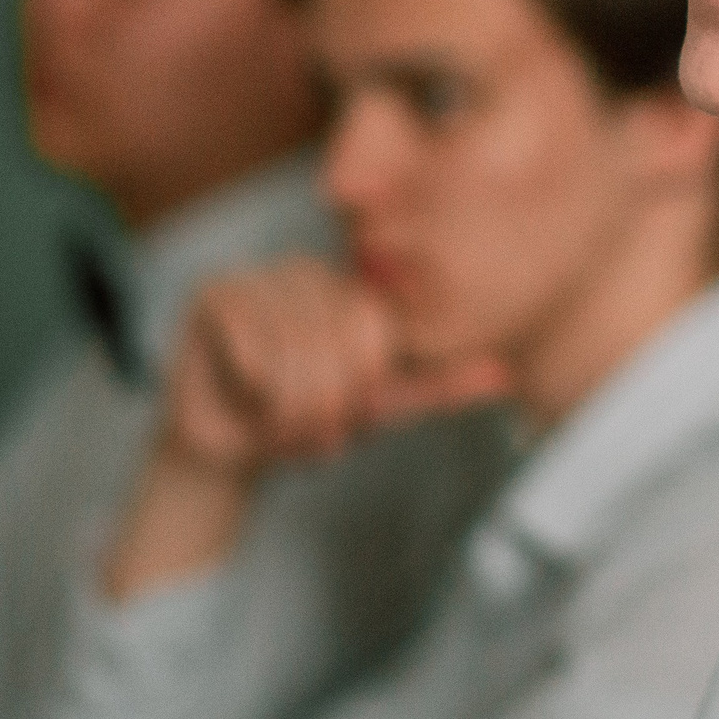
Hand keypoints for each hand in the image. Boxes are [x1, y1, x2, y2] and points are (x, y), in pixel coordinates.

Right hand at [101, 255, 508, 599]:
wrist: (233, 448)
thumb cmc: (311, 417)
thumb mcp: (385, 405)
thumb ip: (441, 385)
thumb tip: (504, 374)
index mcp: (353, 288)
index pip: (375, 330)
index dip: (362, 387)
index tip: (351, 420)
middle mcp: (308, 270)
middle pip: (332, 339)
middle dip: (323, 406)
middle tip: (312, 434)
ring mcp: (259, 275)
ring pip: (289, 346)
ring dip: (286, 408)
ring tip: (279, 426)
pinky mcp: (214, 294)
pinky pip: (247, 343)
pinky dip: (251, 389)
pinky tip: (244, 399)